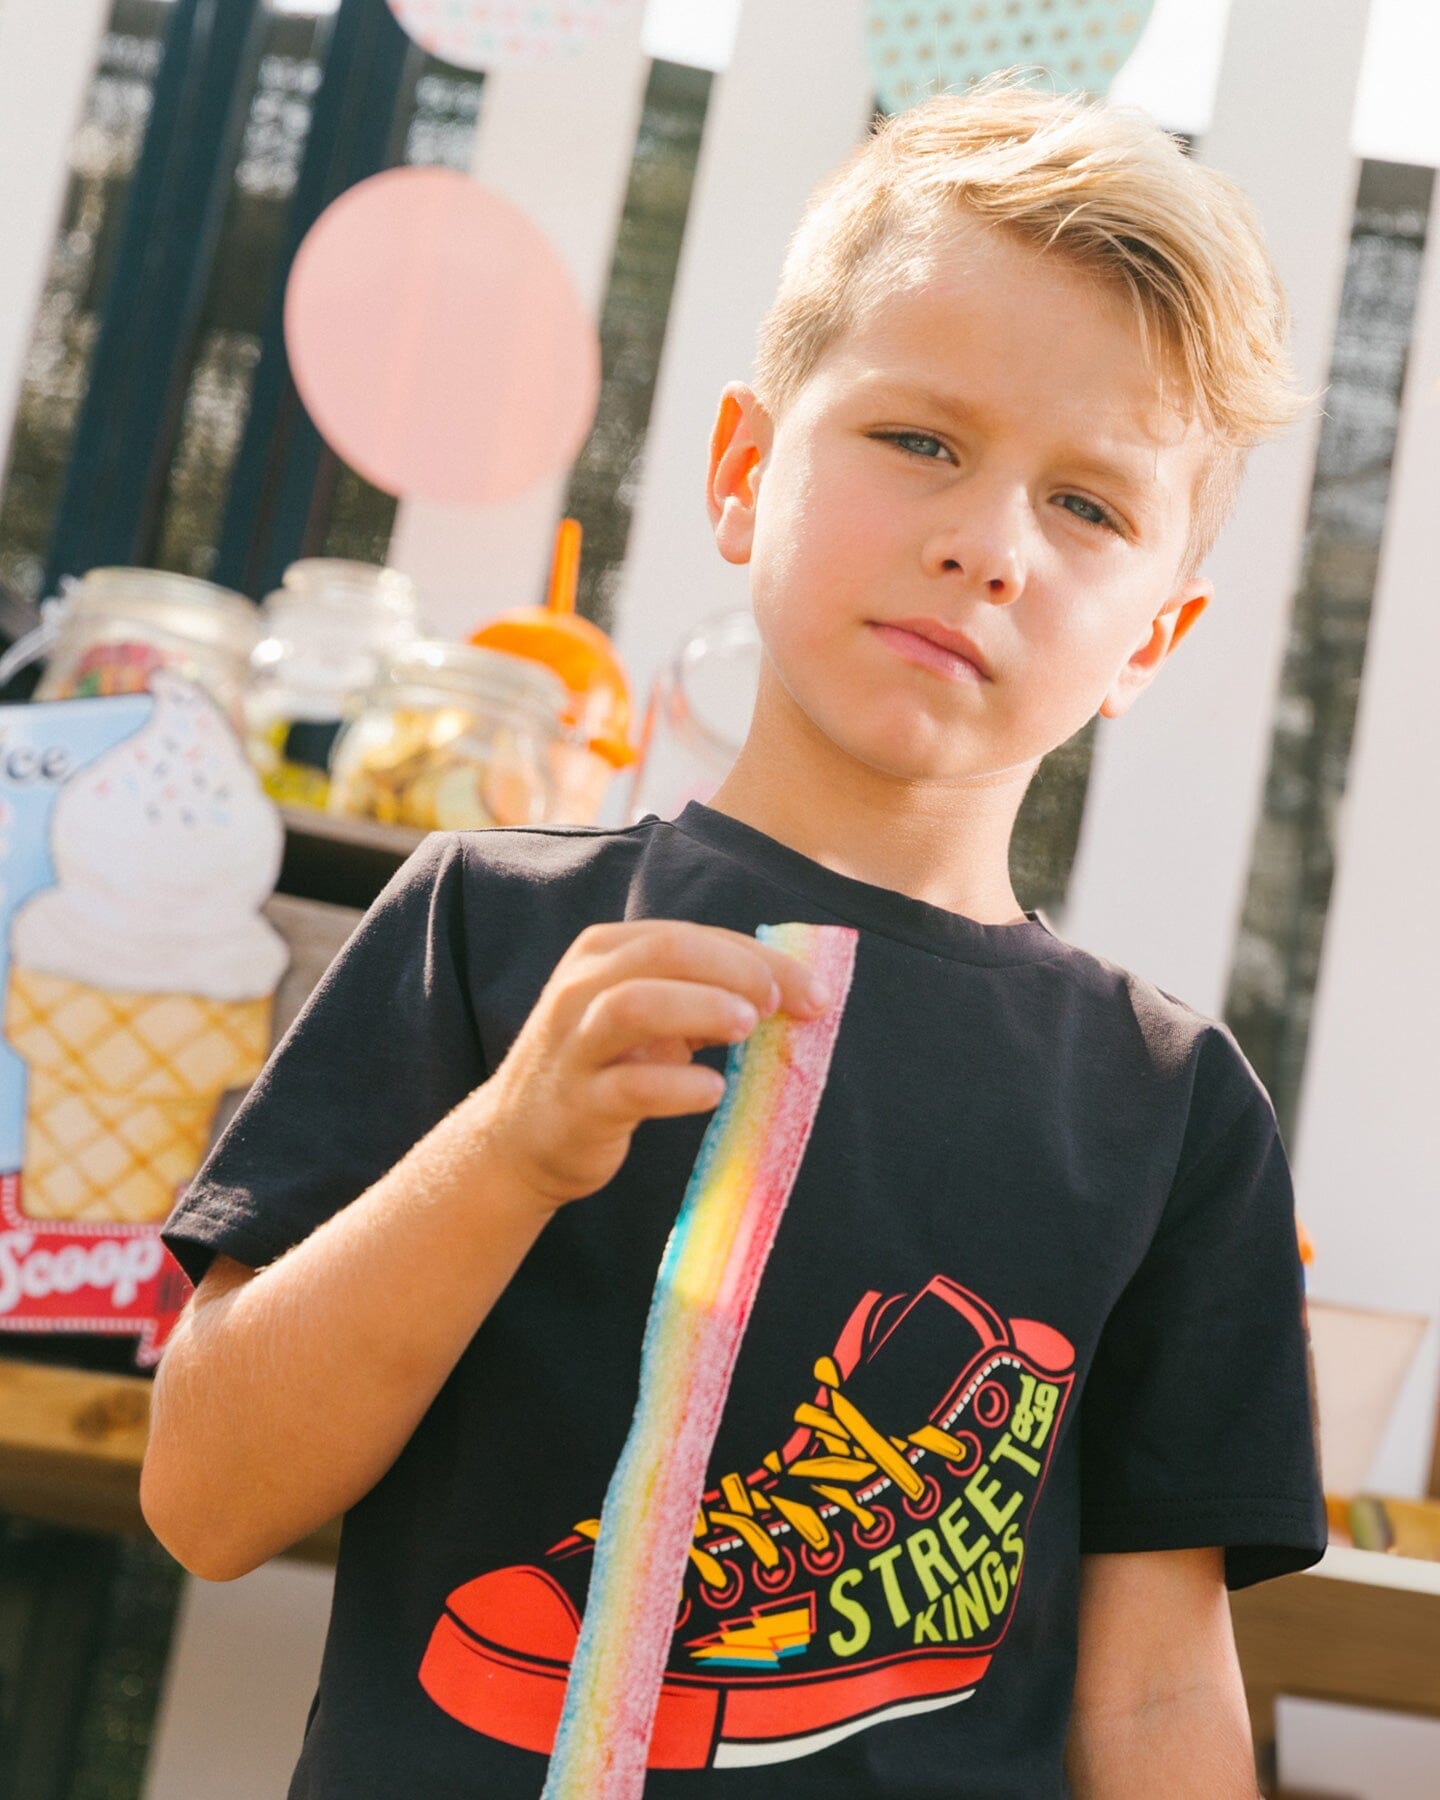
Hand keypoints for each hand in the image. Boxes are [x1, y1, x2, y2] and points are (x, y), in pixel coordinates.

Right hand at [475, 918, 834, 1208]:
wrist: (520, 1140)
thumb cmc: (604, 1066)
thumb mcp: (648, 1017)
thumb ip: (704, 995)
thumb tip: (790, 993)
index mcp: (604, 952)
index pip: (690, 935)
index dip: (759, 958)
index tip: (812, 992)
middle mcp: (582, 986)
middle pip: (665, 950)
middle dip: (736, 971)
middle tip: (778, 1006)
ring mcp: (574, 1043)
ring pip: (635, 1003)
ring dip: (702, 1008)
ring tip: (747, 1030)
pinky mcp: (578, 1103)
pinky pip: (630, 1086)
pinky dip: (679, 1085)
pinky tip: (713, 1091)